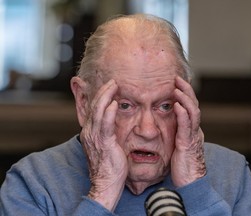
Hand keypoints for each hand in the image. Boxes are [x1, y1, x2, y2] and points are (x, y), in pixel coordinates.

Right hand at [80, 79, 127, 210]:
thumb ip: (106, 131)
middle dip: (103, 91)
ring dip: (106, 96)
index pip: (93, 109)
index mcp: (90, 132)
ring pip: (98, 111)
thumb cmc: (108, 165)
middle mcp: (89, 132)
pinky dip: (108, 112)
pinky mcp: (103, 143)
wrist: (106, 184)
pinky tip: (114, 103)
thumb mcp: (105, 144)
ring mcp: (95, 137)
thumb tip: (113, 121)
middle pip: (94, 106)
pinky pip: (105, 125)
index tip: (109, 86)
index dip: (100, 96)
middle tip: (113, 81)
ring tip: (114, 85)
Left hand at [171, 76, 205, 186]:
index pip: (189, 108)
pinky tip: (176, 105)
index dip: (184, 94)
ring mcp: (192, 136)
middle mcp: (194, 130)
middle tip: (177, 78)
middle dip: (185, 90)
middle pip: (192, 105)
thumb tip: (167, 127)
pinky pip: (186, 126)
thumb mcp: (177, 146)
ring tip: (177, 87)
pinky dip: (183, 114)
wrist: (190, 183)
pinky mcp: (188, 143)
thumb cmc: (182, 166)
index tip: (176, 84)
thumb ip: (175, 134)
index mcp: (190, 130)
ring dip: (185, 98)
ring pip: (192, 111)